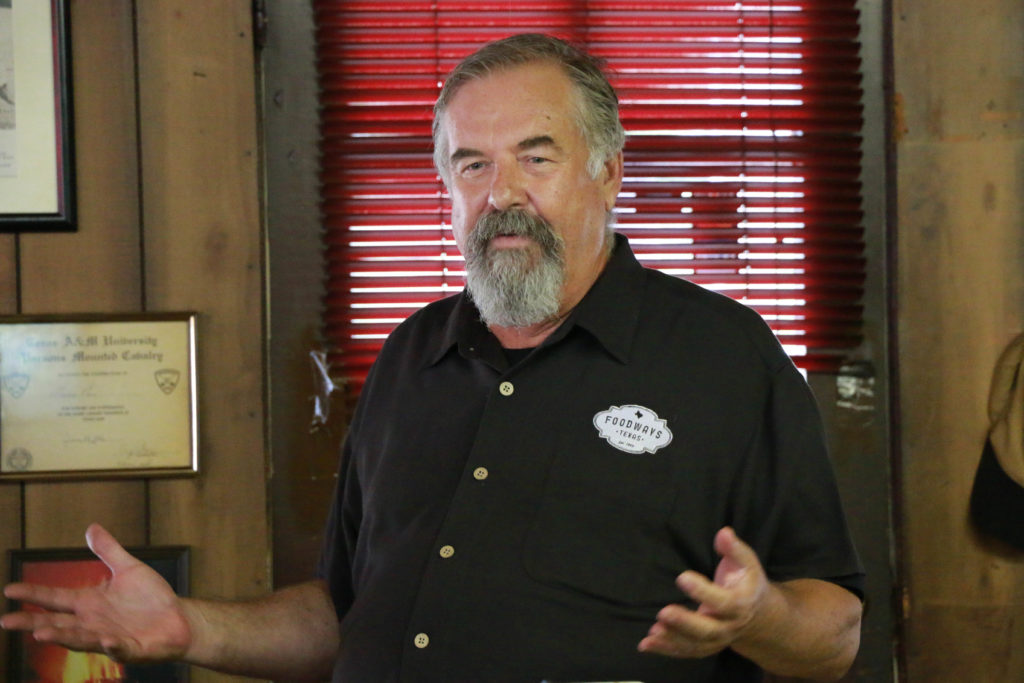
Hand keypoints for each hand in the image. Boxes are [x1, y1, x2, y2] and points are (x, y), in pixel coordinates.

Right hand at [1, 524, 190, 662]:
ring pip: (81, 639)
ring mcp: (109, 638)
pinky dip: (112, 646)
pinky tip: (106, 641)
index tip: (10, 588)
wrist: (178, 618)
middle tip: (6, 620)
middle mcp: (93, 622)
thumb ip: (108, 550)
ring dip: (63, 636)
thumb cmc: (150, 598)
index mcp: (90, 603)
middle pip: (57, 623)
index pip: (55, 597)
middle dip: (32, 621)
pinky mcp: (130, 649)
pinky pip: (119, 649)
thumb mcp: (128, 568)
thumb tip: (91, 527)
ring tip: (41, 633)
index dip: (34, 593)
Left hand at [638, 526, 768, 658]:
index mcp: (740, 605)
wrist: (757, 614)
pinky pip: (686, 651)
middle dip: (685, 623)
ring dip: (672, 640)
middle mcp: (729, 626)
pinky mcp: (704, 646)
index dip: (703, 591)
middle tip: (663, 612)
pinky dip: (666, 650)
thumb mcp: (746, 563)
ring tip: (652, 631)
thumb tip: (724, 533)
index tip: (682, 577)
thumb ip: (734, 549)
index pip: (724, 602)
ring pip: (695, 646)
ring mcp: (717, 640)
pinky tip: (645, 644)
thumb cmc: (746, 581)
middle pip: (708, 630)